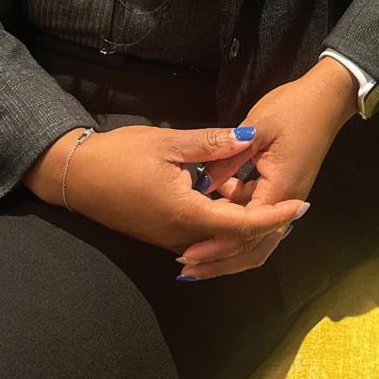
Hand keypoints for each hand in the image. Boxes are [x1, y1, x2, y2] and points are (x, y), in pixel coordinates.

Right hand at [24, 122, 308, 257]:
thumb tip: (249, 138)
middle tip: (295, 207)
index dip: (275, 216)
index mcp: (186, 214)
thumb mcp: (168, 142)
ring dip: (245, 227)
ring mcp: (170, 239)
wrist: (76, 175)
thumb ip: (211, 143)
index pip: (242, 224)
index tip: (301, 206)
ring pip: (219, 241)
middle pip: (235, 239)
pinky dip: (224, 226)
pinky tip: (234, 203)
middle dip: (267, 226)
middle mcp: (181, 236)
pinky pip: (203, 237)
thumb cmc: (120, 155)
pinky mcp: (162, 234)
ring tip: (273, 206)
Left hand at [173, 59, 355, 278]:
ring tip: (197, 253)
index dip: (216, 244)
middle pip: (254, 245)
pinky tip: (214, 215)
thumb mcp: (257, 128)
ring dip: (229, 246)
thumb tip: (202, 184)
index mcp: (280, 189)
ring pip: (258, 235)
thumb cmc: (293, 109)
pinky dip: (238, 223)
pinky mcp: (283, 189)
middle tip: (188, 268)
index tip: (190, 254)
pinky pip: (259, 216)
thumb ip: (229, 157)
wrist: (327, 99)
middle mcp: (286, 201)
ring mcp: (287, 196)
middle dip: (221, 259)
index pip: (246, 229)